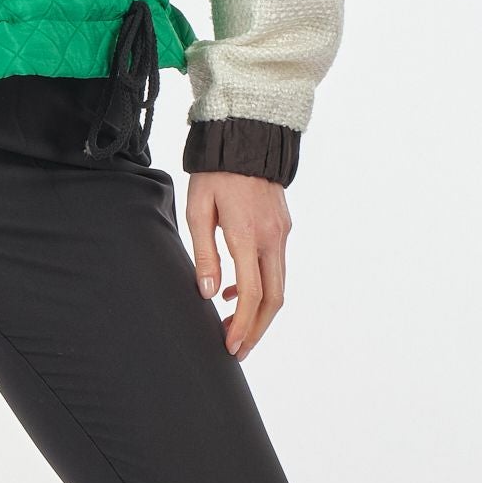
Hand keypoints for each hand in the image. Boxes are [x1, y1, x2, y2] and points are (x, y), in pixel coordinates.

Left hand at [185, 170, 290, 361]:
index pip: (252, 295)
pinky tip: (237, 289)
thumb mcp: (198, 209)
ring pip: (279, 284)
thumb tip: (210, 294)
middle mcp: (272, 237)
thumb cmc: (215, 172)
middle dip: (257, 329)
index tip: (231, 346)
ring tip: (232, 323)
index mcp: (247, 235)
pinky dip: (262, 286)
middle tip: (237, 348)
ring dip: (260, 310)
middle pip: (274, 299)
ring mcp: (281, 232)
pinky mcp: (283, 226)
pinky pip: (277, 265)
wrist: (246, 135)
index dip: (243, 325)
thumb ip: (204, 253)